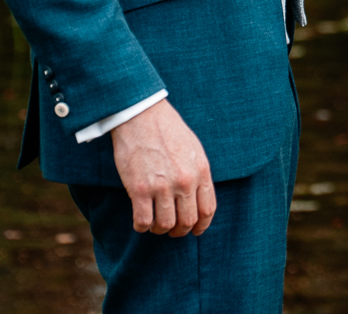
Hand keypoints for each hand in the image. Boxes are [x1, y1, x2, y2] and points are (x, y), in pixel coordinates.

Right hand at [111, 100, 215, 236]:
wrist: (142, 116)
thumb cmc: (168, 130)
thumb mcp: (194, 149)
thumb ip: (198, 173)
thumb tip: (198, 197)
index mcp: (201, 171)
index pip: (208, 209)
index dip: (202, 225)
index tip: (196, 231)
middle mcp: (185, 182)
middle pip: (187, 221)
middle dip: (180, 231)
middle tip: (172, 231)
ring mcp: (163, 186)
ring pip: (165, 225)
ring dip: (160, 230)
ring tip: (155, 225)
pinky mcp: (140, 189)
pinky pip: (143, 221)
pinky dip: (142, 227)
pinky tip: (140, 222)